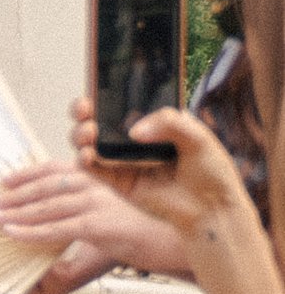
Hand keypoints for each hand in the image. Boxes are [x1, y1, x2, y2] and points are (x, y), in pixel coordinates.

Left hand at [0, 155, 174, 293]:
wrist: (165, 244)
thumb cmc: (132, 230)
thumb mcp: (100, 212)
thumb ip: (75, 209)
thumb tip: (44, 214)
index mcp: (94, 178)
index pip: (54, 169)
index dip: (27, 173)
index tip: (4, 180)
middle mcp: (94, 185)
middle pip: (45, 185)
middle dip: (14, 194)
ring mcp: (96, 203)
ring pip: (48, 205)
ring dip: (17, 211)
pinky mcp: (98, 225)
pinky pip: (58, 227)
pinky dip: (32, 230)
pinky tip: (13, 233)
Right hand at [70, 100, 249, 255]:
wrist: (214, 210)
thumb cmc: (211, 172)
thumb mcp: (199, 137)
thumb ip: (169, 122)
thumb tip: (134, 131)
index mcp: (155, 122)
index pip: (125, 100)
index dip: (106, 91)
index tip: (97, 83)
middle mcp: (136, 140)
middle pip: (99, 118)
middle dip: (84, 110)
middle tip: (85, 108)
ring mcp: (125, 161)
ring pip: (90, 142)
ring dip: (80, 133)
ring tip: (89, 132)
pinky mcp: (119, 183)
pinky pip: (94, 169)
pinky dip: (84, 160)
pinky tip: (87, 154)